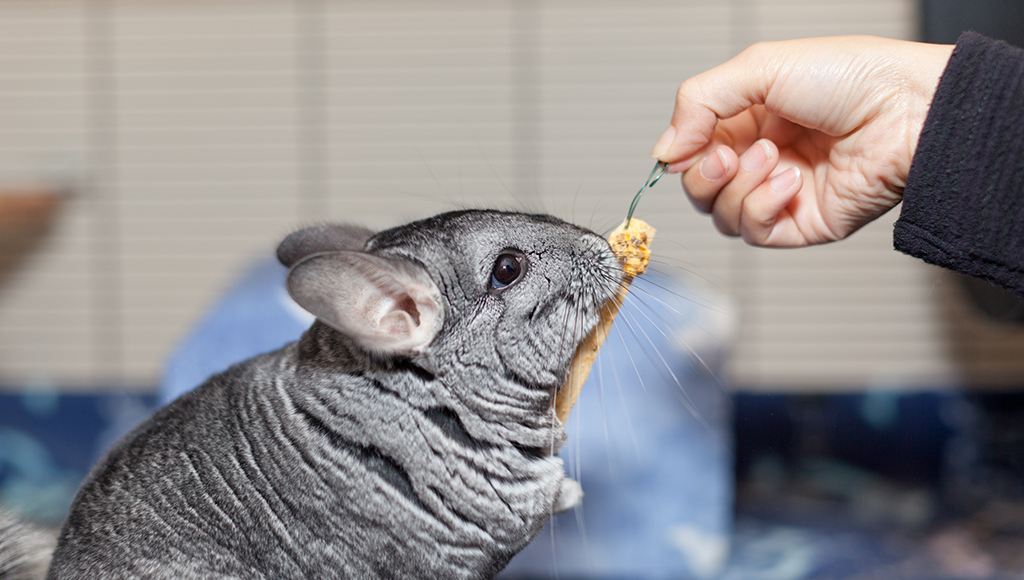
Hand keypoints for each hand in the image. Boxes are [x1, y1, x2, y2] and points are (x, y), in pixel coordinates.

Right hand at [650, 36, 953, 245]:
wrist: (908, 110)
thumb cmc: (852, 78)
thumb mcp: (759, 67)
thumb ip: (698, 102)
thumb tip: (663, 150)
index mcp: (749, 119)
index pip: (691, 149)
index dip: (680, 153)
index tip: (681, 147)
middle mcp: (762, 157)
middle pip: (699, 188)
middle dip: (704, 174)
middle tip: (728, 154)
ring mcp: (780, 194)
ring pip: (721, 214)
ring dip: (738, 186)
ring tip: (773, 156)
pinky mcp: (800, 224)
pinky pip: (754, 233)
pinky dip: (761, 206)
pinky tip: (788, 179)